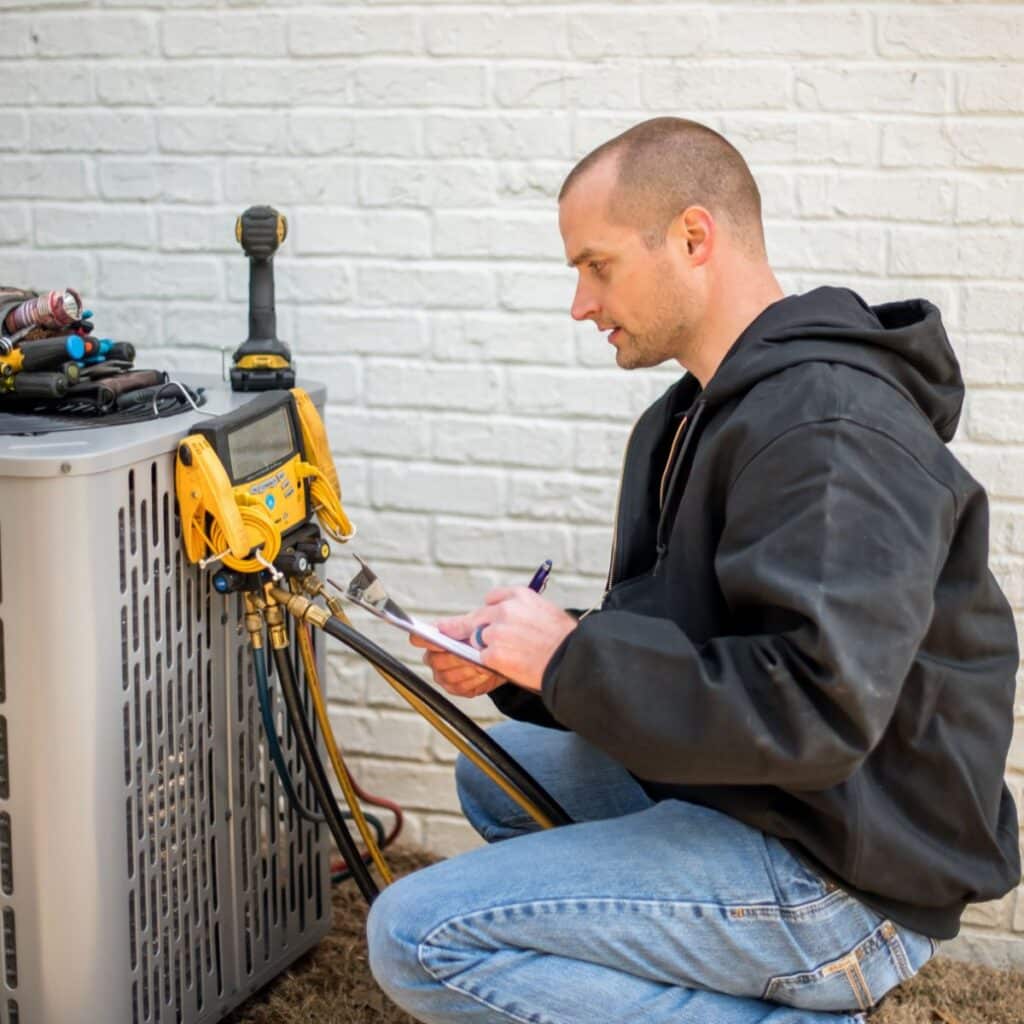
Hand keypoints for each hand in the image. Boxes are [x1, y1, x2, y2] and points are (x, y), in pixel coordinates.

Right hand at [409, 631, 507, 698]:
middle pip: (436, 661)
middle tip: (475, 654)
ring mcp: (442, 675)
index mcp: (435, 637)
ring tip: (484, 664)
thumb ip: (461, 625)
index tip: (441, 642)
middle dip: (457, 658)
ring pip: (449, 677)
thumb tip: (446, 630)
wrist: (500, 654)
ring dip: (470, 670)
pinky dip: (476, 682)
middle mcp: (434, 657)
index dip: (425, 640)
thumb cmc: (486, 637)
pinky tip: (485, 674)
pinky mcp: (455, 688)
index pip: (419, 638)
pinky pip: (461, 688)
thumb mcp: (479, 623)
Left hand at [437, 586, 577, 692]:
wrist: (573, 660)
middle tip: (441, 630)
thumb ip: (522, 609)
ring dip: (484, 649)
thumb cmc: (565, 639)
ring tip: (505, 657)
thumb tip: (503, 615)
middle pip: (474, 619)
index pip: (491, 599)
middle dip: (457, 627)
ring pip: (477, 640)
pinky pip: (482, 659)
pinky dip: (491, 665)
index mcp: (518, 595)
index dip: (488, 612)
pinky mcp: (492, 654)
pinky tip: (508, 666)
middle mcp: (504, 610)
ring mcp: (495, 633)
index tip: (483, 620)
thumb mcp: (545, 610)